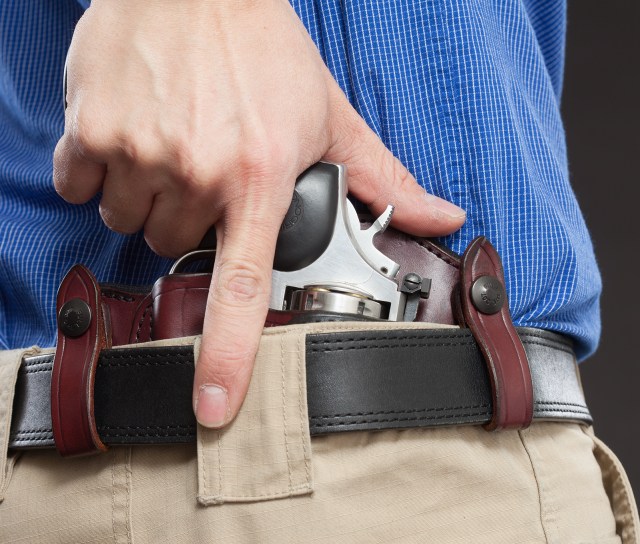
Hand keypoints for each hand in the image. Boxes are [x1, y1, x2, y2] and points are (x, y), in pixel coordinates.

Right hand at [53, 0, 465, 427]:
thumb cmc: (263, 47)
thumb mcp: (329, 114)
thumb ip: (383, 177)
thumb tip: (440, 215)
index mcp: (259, 176)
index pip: (246, 288)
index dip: (229, 357)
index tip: (216, 404)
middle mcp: (196, 170)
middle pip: (176, 246)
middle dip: (191, 218)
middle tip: (207, 169)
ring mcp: (138, 150)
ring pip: (130, 218)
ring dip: (149, 192)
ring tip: (173, 143)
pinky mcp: (90, 129)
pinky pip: (81, 182)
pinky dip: (99, 167)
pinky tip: (132, 131)